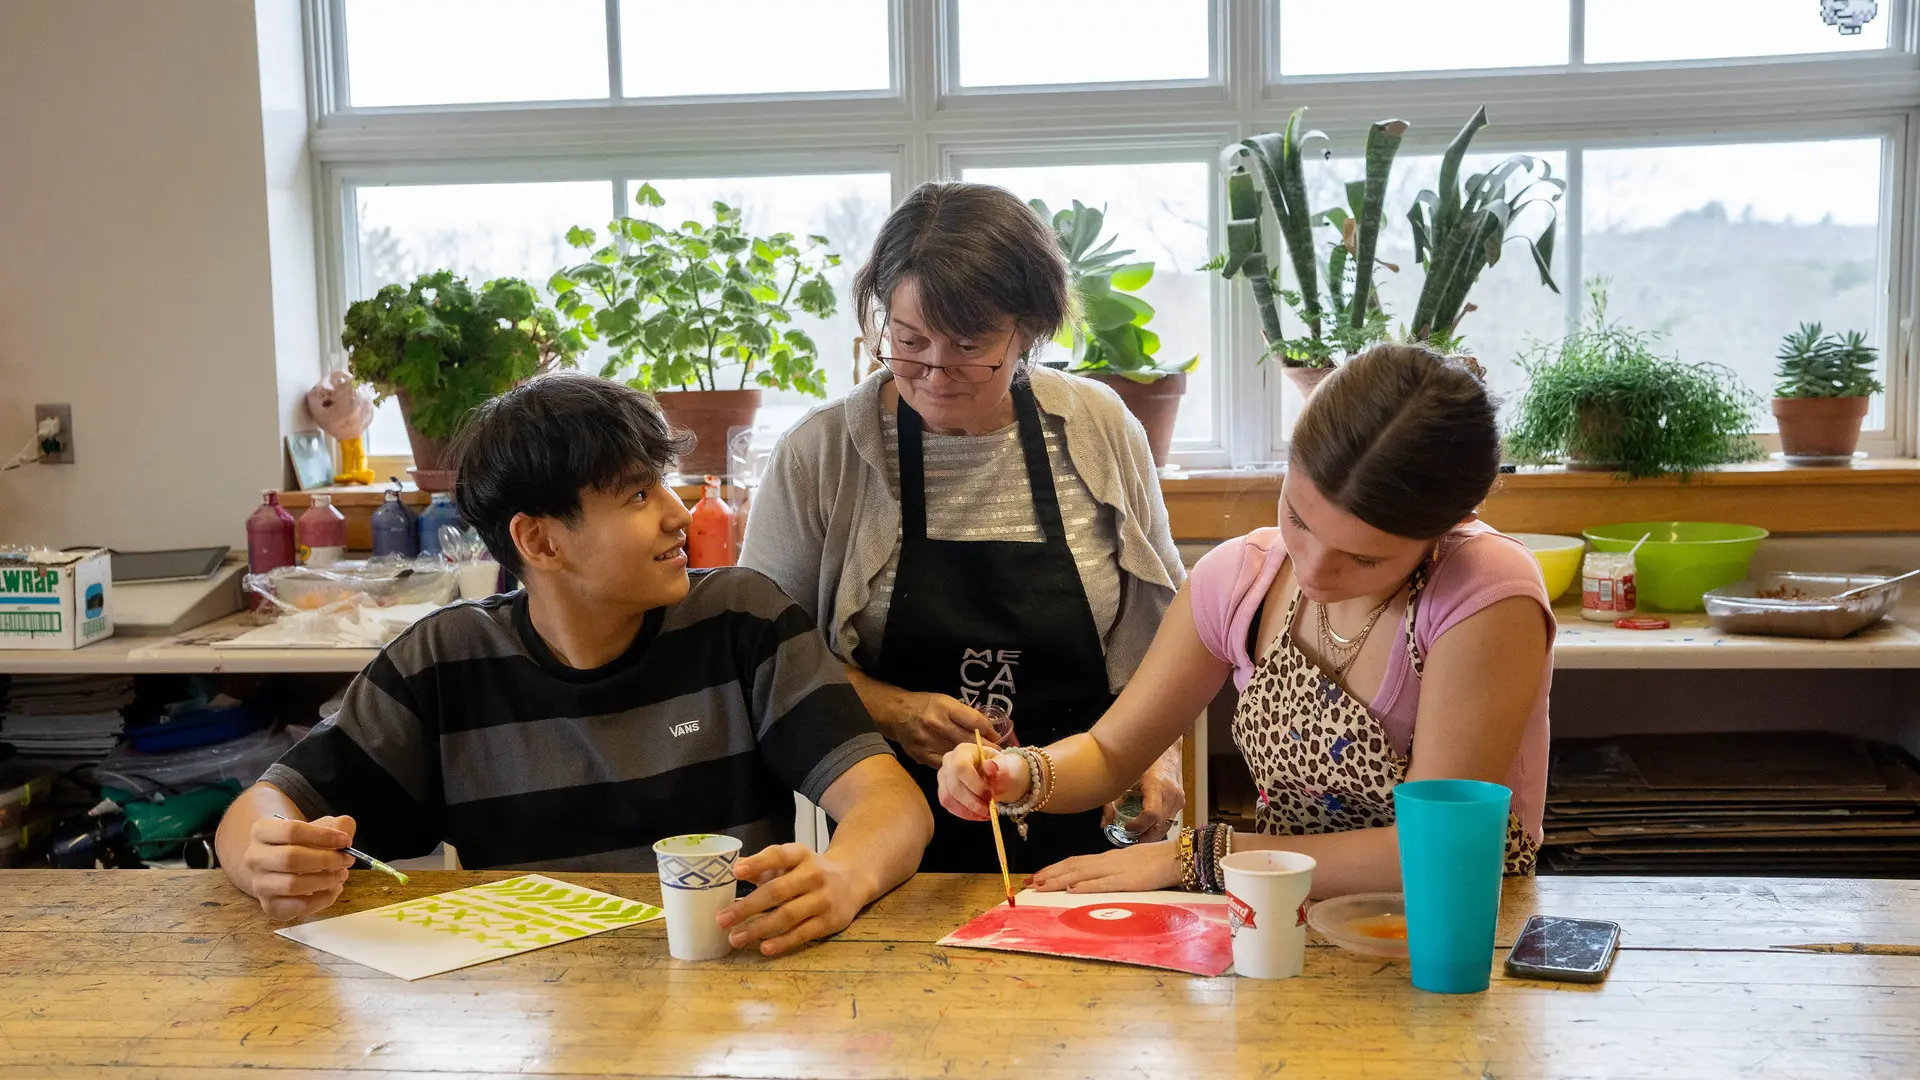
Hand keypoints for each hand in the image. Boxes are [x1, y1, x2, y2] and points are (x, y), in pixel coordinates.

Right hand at [243, 814, 357, 920]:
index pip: (291, 831)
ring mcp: (260, 884)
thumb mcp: (316, 828)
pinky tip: (333, 888)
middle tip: (347, 860)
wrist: (276, 869)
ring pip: (293, 885)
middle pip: (291, 859)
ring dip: (325, 880)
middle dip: (326, 860)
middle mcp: (254, 858)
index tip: (345, 840)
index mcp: (262, 831)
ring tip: (341, 874)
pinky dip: (323, 899)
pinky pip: (299, 906)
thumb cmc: (299, 845)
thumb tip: (346, 830)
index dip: (322, 836)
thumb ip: (335, 825)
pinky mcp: (270, 906)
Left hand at [717, 843, 867, 956]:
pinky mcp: (829, 921)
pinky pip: (802, 934)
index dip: (757, 863)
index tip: (736, 872)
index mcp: (801, 855)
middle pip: (777, 891)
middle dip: (747, 907)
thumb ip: (763, 864)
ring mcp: (823, 899)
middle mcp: (813, 875)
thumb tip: (730, 867)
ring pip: (787, 916)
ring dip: (759, 929)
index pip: (778, 856)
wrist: (853, 880)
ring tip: (735, 938)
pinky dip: (782, 942)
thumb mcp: (791, 861)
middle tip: (722, 919)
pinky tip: (764, 948)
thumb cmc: (810, 871)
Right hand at [882, 689, 996, 767]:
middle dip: (986, 749)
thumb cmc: (925, 705)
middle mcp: (936, 723)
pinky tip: (963, 766)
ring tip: (984, 764)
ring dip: (972, 760)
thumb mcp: (946, 701)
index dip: (990, 732)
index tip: (998, 739)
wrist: (896, 713)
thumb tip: (989, 730)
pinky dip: (954, 765)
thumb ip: (965, 715)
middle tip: (998, 756)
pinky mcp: (921, 755)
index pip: (975, 721)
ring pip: (957, 755)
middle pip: (968, 740)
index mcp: (945, 707)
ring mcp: (927, 741)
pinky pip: (944, 763)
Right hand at [936, 743, 1030, 820]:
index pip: (961, 767)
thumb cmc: (1000, 769)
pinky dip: (965, 814)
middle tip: (989, 810)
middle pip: (953, 786)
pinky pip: (949, 806)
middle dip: (972, 802)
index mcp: (963, 751)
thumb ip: (999, 767)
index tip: (990, 796)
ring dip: (968, 811)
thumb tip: (990, 766)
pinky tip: (978, 815)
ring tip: (986, 814)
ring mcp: (943, 777)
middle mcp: (949, 762)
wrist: (998, 776)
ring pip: (948, 798)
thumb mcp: (1005, 766)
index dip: (974, 785)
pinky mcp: (943, 791)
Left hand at [1028, 839, 1182, 893]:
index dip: (1054, 868)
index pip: (1075, 861)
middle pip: (1072, 866)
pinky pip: (1103, 884)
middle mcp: (1106, 861)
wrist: (1176, 856)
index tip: (1037, 875)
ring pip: (1081, 874)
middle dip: (1049, 874)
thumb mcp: (1128, 863)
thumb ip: (1111, 869)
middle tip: (1029, 882)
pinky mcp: (1128, 881)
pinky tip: (1072, 889)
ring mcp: (1116, 870)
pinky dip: (1086, 886)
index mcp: (1106, 858)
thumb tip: (1093, 878)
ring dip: (1059, 880)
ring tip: (1041, 886)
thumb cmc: (1155, 861)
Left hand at [1102, 758, 1182, 843]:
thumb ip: (1113, 802)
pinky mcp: (1181, 802)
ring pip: (1166, 826)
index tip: (1127, 827)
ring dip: (1152, 834)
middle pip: (1159, 826)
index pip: (1151, 815)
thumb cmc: (1142, 762)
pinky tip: (1147, 825)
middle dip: (1145, 837)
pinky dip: (1158, 826)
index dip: (1138, 826)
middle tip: (1130, 840)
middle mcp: (1171, 794)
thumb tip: (1104, 824)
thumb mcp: (1125, 778)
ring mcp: (1178, 798)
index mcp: (1156, 785)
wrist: (1164, 751)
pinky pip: (1169, 820)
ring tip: (1137, 835)